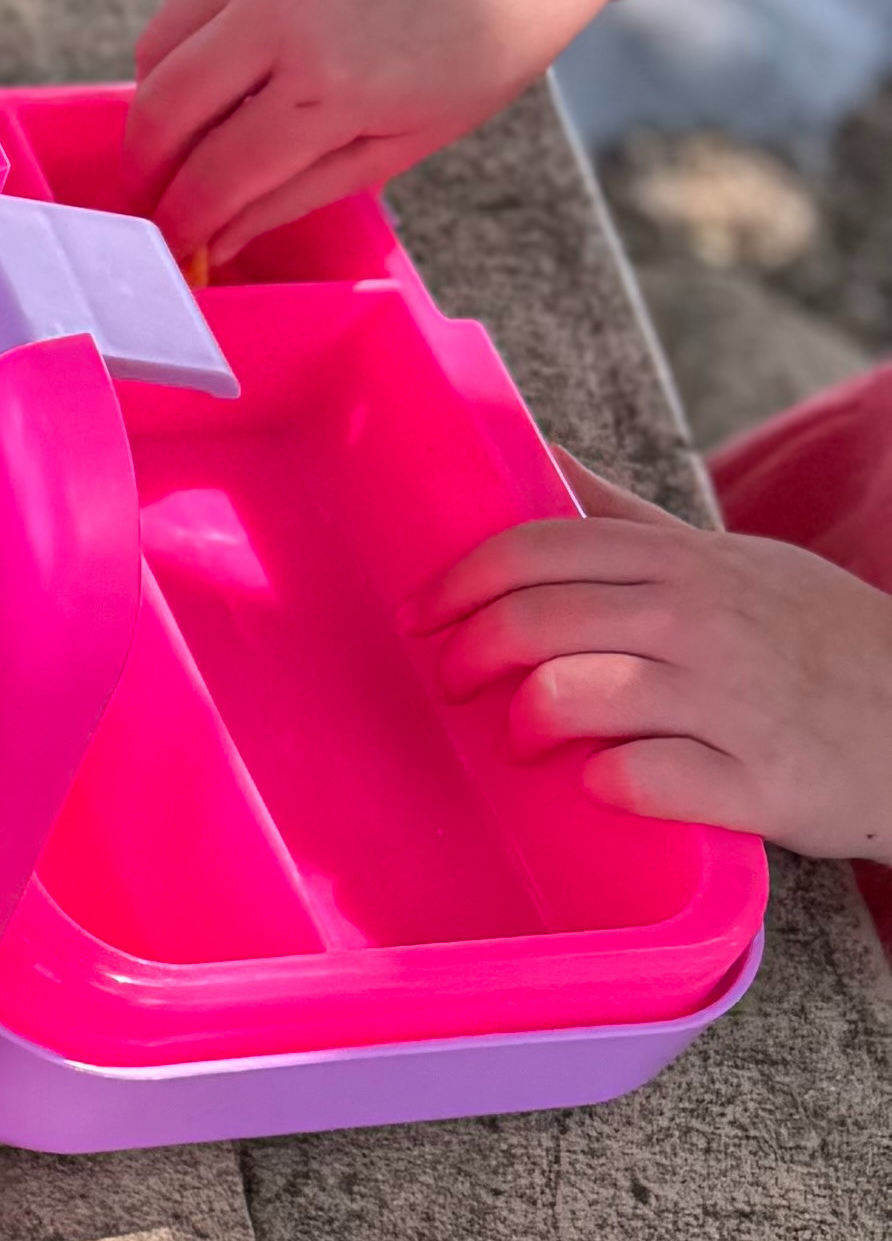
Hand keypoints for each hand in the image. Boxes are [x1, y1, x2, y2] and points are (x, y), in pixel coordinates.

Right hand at [124, 0, 653, 269]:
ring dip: (163, 95)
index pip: (216, 172)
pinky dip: (189, 28)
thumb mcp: (406, 140)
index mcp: (332, 83)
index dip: (182, 217)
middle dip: (147, 164)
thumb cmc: (484, 42)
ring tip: (192, 121)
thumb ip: (298, 191)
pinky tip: (227, 48)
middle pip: (163, 107)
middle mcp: (284, 6)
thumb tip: (214, 238)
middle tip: (153, 189)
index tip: (170, 239)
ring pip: (158, 43)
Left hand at [419, 464, 891, 854]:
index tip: (424, 616)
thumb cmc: (816, 643)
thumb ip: (627, 519)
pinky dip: (602, 786)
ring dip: (524, 722)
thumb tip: (535, 454)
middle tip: (454, 683)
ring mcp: (730, 704)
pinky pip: (639, 781)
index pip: (540, 546)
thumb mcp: (731, 562)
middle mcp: (704, 622)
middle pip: (535, 618)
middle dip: (468, 654)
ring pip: (571, 695)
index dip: (460, 581)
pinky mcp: (759, 785)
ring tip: (527, 740)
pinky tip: (601, 785)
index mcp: (688, 563)